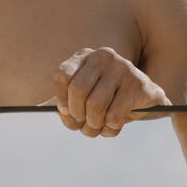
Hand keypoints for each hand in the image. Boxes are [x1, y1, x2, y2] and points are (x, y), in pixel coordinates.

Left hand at [52, 47, 169, 136]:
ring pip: (95, 107)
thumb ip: (62, 102)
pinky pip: (114, 117)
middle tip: (85, 126)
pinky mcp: (140, 85)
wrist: (147, 103)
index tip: (67, 113)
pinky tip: (116, 126)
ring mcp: (124, 68)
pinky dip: (111, 129)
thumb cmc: (109, 101)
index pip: (62, 75)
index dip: (61, 100)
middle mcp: (105, 56)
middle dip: (78, 118)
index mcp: (87, 56)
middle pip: (77, 91)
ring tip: (99, 128)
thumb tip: (39, 108)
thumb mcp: (83, 99)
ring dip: (94, 127)